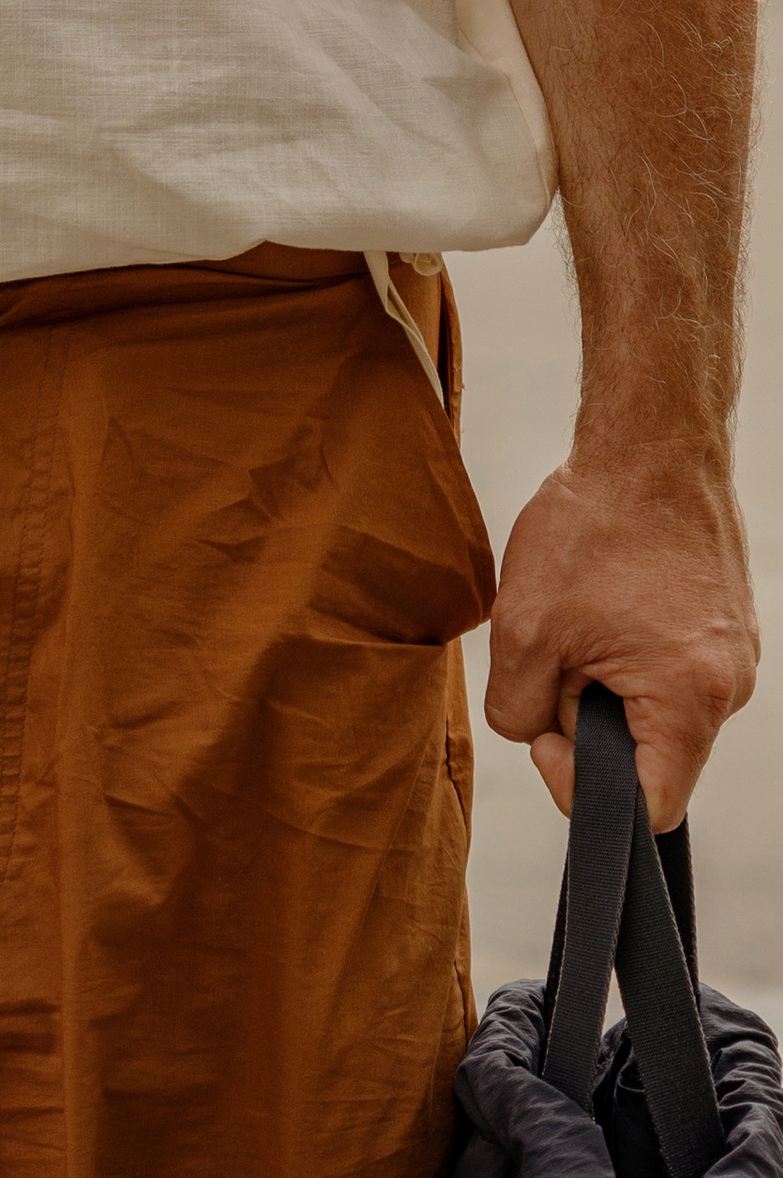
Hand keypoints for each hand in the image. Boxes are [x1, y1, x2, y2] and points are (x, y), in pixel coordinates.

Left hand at [483, 438, 758, 827]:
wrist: (651, 443)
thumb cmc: (595, 522)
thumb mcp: (524, 625)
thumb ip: (519, 709)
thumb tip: (538, 736)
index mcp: (690, 701)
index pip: (651, 808)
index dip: (586, 790)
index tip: (549, 731)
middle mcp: (727, 688)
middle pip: (649, 755)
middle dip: (587, 717)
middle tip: (558, 650)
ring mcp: (731, 655)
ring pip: (652, 708)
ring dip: (604, 677)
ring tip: (581, 612)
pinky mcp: (722, 626)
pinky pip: (667, 668)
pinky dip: (625, 648)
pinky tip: (604, 596)